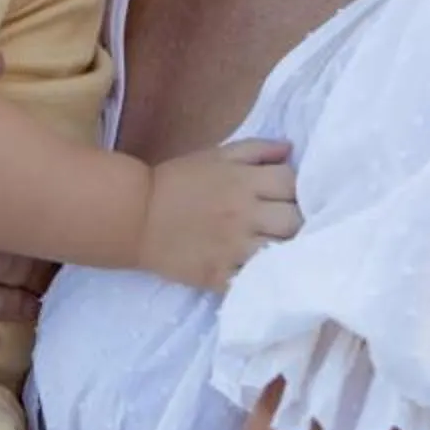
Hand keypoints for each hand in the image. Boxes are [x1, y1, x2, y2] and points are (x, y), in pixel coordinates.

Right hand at [136, 140, 300, 291]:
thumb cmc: (178, 182)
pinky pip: (257, 280)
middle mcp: (244, 214)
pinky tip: (259, 270)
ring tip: (276, 247)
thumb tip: (290, 149)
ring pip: (283, 252)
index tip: (284, 196)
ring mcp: (234, 248)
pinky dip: (262, 276)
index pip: (292, 182)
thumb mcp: (216, 155)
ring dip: (283, 249)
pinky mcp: (221, 276)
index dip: (293, 188)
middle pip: (294, 220)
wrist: (135, 217)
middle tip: (282, 224)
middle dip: (293, 220)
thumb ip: (255, 149)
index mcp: (243, 181)